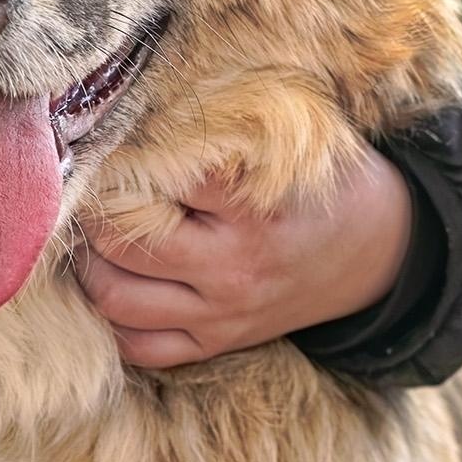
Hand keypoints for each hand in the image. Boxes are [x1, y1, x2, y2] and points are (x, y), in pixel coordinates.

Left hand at [73, 147, 412, 368]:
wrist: (378, 254)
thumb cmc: (326, 187)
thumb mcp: (293, 149)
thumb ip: (227, 134)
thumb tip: (145, 113)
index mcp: (252, 213)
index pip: (162, 182)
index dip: (126, 158)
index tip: (110, 142)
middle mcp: (232, 269)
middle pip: (124, 244)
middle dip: (92, 213)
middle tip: (83, 189)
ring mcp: (222, 314)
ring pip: (118, 300)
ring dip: (88, 266)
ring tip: (88, 235)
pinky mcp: (217, 343)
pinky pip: (141, 347)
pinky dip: (112, 319)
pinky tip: (110, 283)